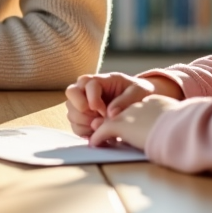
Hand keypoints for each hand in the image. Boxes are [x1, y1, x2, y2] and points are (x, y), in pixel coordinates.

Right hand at [66, 72, 181, 136]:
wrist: (140, 103)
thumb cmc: (138, 93)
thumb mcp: (137, 92)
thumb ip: (125, 100)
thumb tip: (110, 113)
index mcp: (100, 79)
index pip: (86, 84)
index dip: (92, 98)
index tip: (103, 111)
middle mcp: (86, 90)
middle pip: (71, 94)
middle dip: (82, 109)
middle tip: (98, 118)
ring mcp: (82, 104)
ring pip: (72, 112)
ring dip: (85, 123)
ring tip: (103, 126)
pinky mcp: (83, 119)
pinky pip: (76, 127)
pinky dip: (86, 133)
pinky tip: (100, 133)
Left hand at [89, 95, 182, 149]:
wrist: (180, 128)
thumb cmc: (185, 129)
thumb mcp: (182, 122)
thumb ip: (176, 125)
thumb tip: (182, 136)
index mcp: (155, 102)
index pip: (140, 110)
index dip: (136, 120)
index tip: (135, 127)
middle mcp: (139, 105)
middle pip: (124, 115)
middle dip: (118, 124)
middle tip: (109, 131)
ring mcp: (128, 114)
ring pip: (111, 122)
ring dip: (104, 130)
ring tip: (100, 139)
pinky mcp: (120, 125)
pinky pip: (103, 132)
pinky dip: (98, 138)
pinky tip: (94, 143)